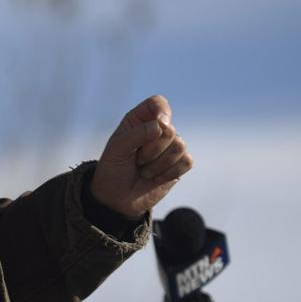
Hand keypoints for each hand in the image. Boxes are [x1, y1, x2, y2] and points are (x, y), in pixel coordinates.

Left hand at [90, 95, 193, 217]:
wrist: (116, 197)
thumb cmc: (113, 169)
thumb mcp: (117, 149)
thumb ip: (137, 134)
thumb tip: (162, 126)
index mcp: (139, 121)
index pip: (158, 104)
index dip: (162, 111)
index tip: (159, 124)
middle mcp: (157, 130)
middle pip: (170, 130)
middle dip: (152, 149)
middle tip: (137, 160)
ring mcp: (169, 147)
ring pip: (180, 146)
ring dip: (158, 163)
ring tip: (144, 170)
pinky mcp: (179, 164)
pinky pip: (187, 161)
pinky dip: (169, 172)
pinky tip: (156, 178)